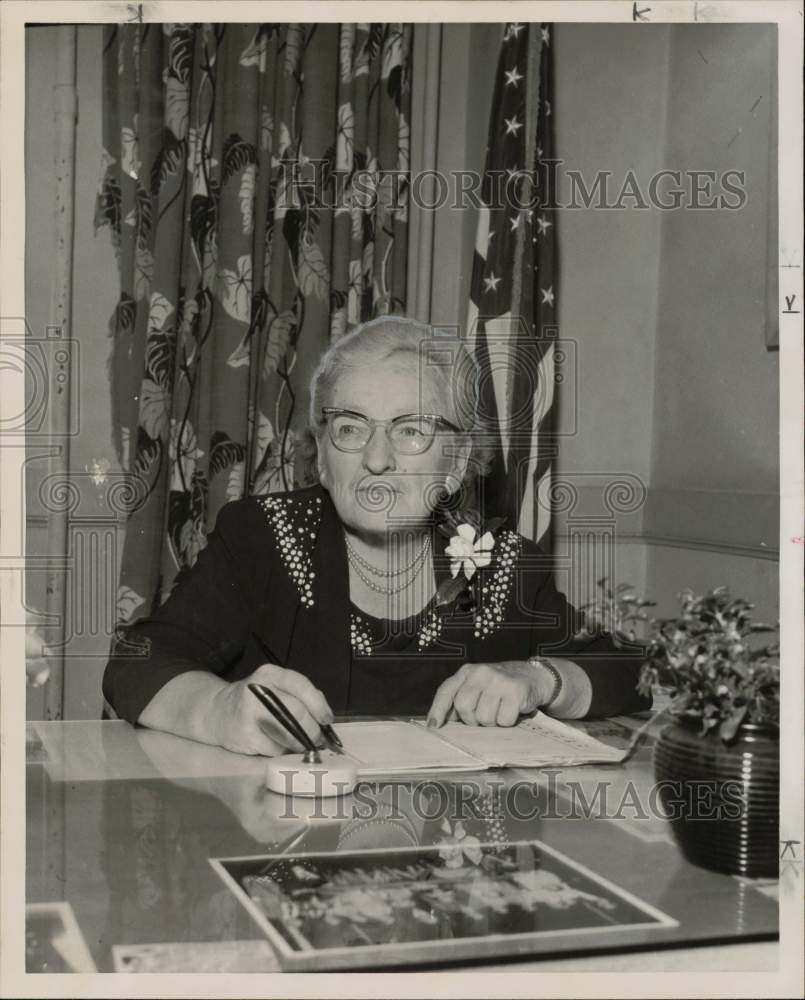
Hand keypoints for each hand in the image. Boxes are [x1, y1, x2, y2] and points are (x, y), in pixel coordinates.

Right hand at [210, 663, 334, 756]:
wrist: (217, 711)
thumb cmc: (254, 701)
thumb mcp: (274, 687)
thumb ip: (298, 696)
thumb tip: (324, 717)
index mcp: (270, 674)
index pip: (301, 686)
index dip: (319, 705)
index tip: (327, 720)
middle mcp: (258, 689)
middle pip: (296, 712)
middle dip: (313, 729)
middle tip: (318, 740)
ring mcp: (249, 712)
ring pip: (287, 733)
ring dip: (300, 743)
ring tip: (303, 745)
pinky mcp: (245, 735)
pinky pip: (274, 748)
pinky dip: (282, 751)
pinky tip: (279, 747)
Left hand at [427, 660, 555, 727]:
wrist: (534, 677)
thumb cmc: (500, 687)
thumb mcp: (478, 686)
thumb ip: (460, 699)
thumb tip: (440, 722)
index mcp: (467, 672)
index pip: (446, 691)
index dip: (438, 710)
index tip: (433, 727)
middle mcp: (480, 672)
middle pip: (463, 707)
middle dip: (472, 720)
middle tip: (483, 716)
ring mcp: (498, 680)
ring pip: (484, 718)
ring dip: (492, 722)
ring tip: (499, 711)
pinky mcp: (515, 691)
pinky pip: (503, 720)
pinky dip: (507, 722)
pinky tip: (512, 711)